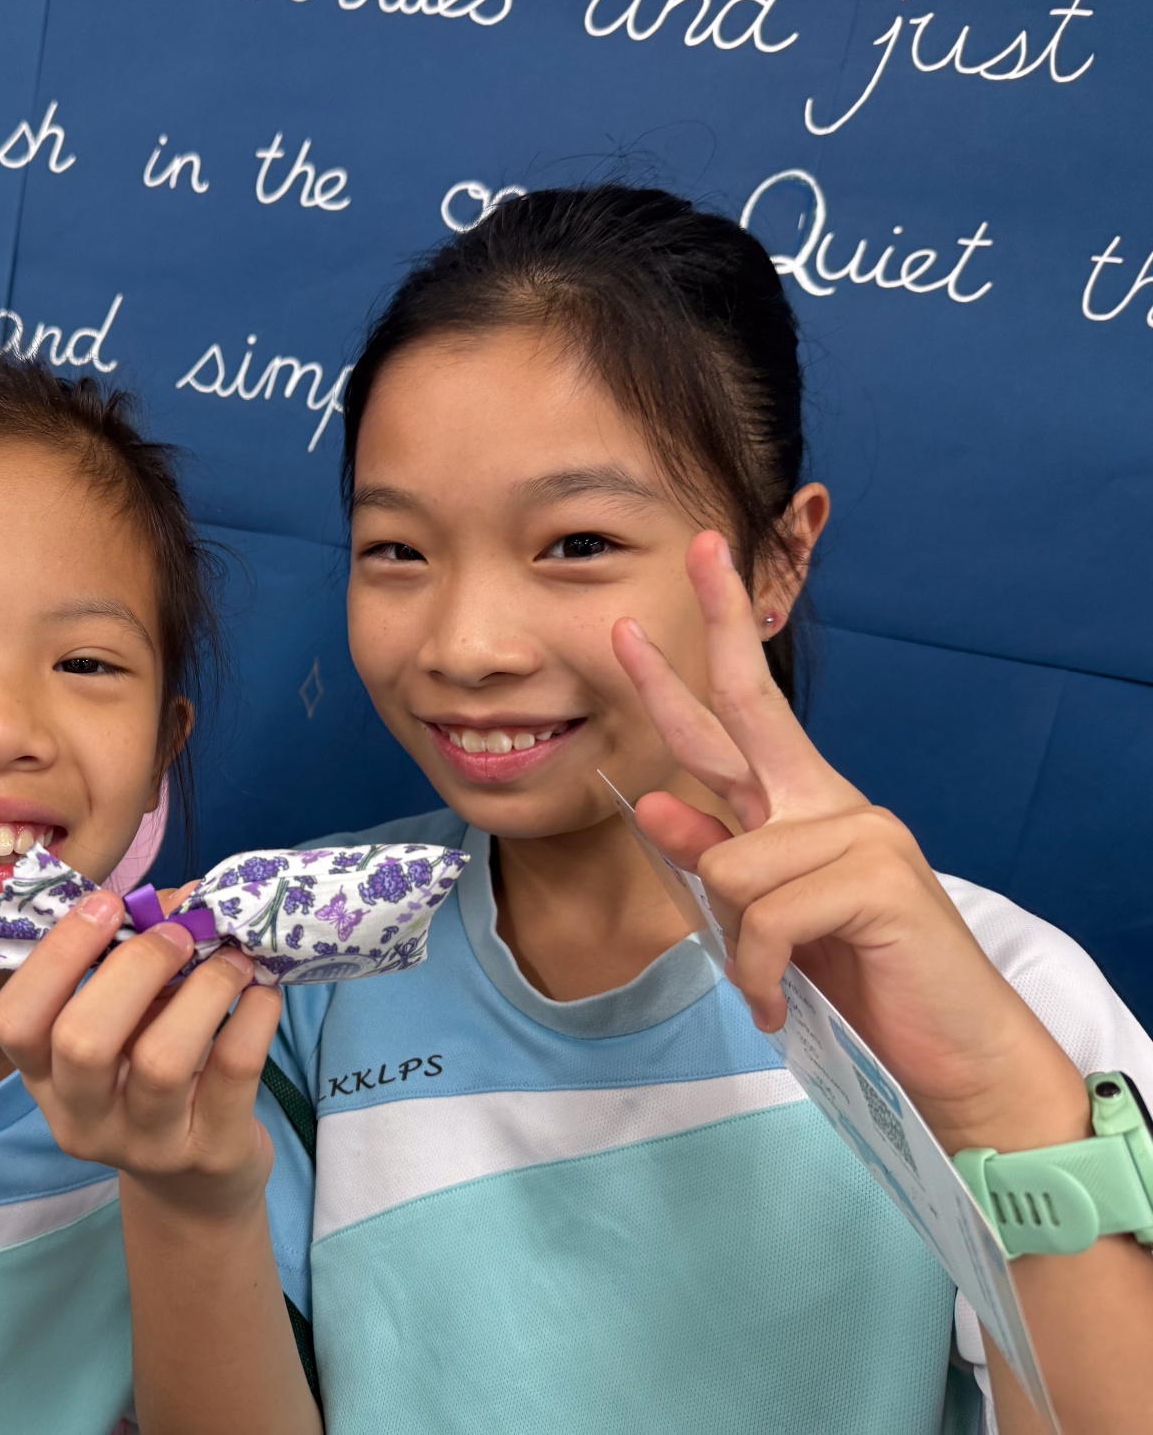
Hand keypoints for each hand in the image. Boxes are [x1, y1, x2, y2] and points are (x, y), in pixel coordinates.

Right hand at [0, 889, 283, 1221]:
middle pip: (82, 1040)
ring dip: (203, 988)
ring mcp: (146, 1144)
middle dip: (135, 967)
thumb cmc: (152, 1082)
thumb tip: (178, 901)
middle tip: (176, 933)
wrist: (197, 1188)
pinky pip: (233, 1071)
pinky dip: (254, 1015)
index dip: (56, 955)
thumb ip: (134, 969)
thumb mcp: (126, 1032)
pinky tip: (262, 991)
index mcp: (44, 1078)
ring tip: (231, 958)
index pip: (15, 1021)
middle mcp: (82, 1117)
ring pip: (162, 1060)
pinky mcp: (210, 1151)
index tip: (106, 904)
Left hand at [611, 531, 1086, 1152]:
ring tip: (778, 980)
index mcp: (805, 805)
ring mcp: (861, 832)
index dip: (715, 640)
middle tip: (690, 550)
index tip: (699, 564)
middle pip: (750, 705)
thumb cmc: (860, 979)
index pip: (746, 708)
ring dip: (738, 946)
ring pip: (727, 865)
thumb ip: (718, 858)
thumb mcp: (771, 917)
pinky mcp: (876, 878)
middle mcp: (832, 802)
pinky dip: (762, 974)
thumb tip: (653, 804)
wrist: (949, 1053)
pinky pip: (763, 918)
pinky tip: (785, 1000)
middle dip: (714, 627)